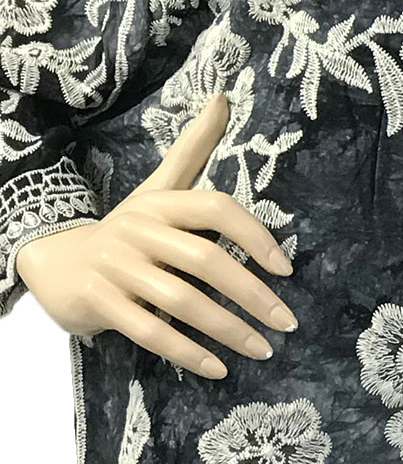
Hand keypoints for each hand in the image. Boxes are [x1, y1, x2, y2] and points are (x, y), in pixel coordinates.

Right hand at [16, 92, 296, 378]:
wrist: (54, 260)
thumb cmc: (129, 229)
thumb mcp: (158, 188)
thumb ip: (193, 148)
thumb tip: (223, 95)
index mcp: (161, 202)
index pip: (217, 209)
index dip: (256, 236)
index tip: (287, 270)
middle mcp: (139, 230)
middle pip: (206, 260)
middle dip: (253, 295)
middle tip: (286, 322)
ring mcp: (117, 268)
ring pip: (182, 302)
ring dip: (228, 329)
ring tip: (262, 349)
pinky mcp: (99, 302)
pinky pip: (149, 332)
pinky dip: (187, 352)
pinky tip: (217, 368)